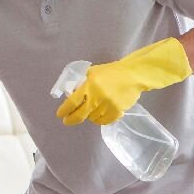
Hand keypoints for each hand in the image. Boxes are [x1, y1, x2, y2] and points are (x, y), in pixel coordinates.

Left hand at [56, 38, 191, 125]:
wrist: (133, 75)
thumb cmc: (112, 71)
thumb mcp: (93, 72)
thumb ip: (83, 82)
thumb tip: (72, 94)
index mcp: (89, 85)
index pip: (72, 101)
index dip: (64, 110)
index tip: (60, 114)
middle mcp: (97, 97)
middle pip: (80, 114)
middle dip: (71, 120)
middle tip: (67, 121)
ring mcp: (107, 105)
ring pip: (92, 118)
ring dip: (89, 116)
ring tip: (91, 111)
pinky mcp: (117, 111)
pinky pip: (104, 121)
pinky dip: (100, 120)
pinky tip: (100, 115)